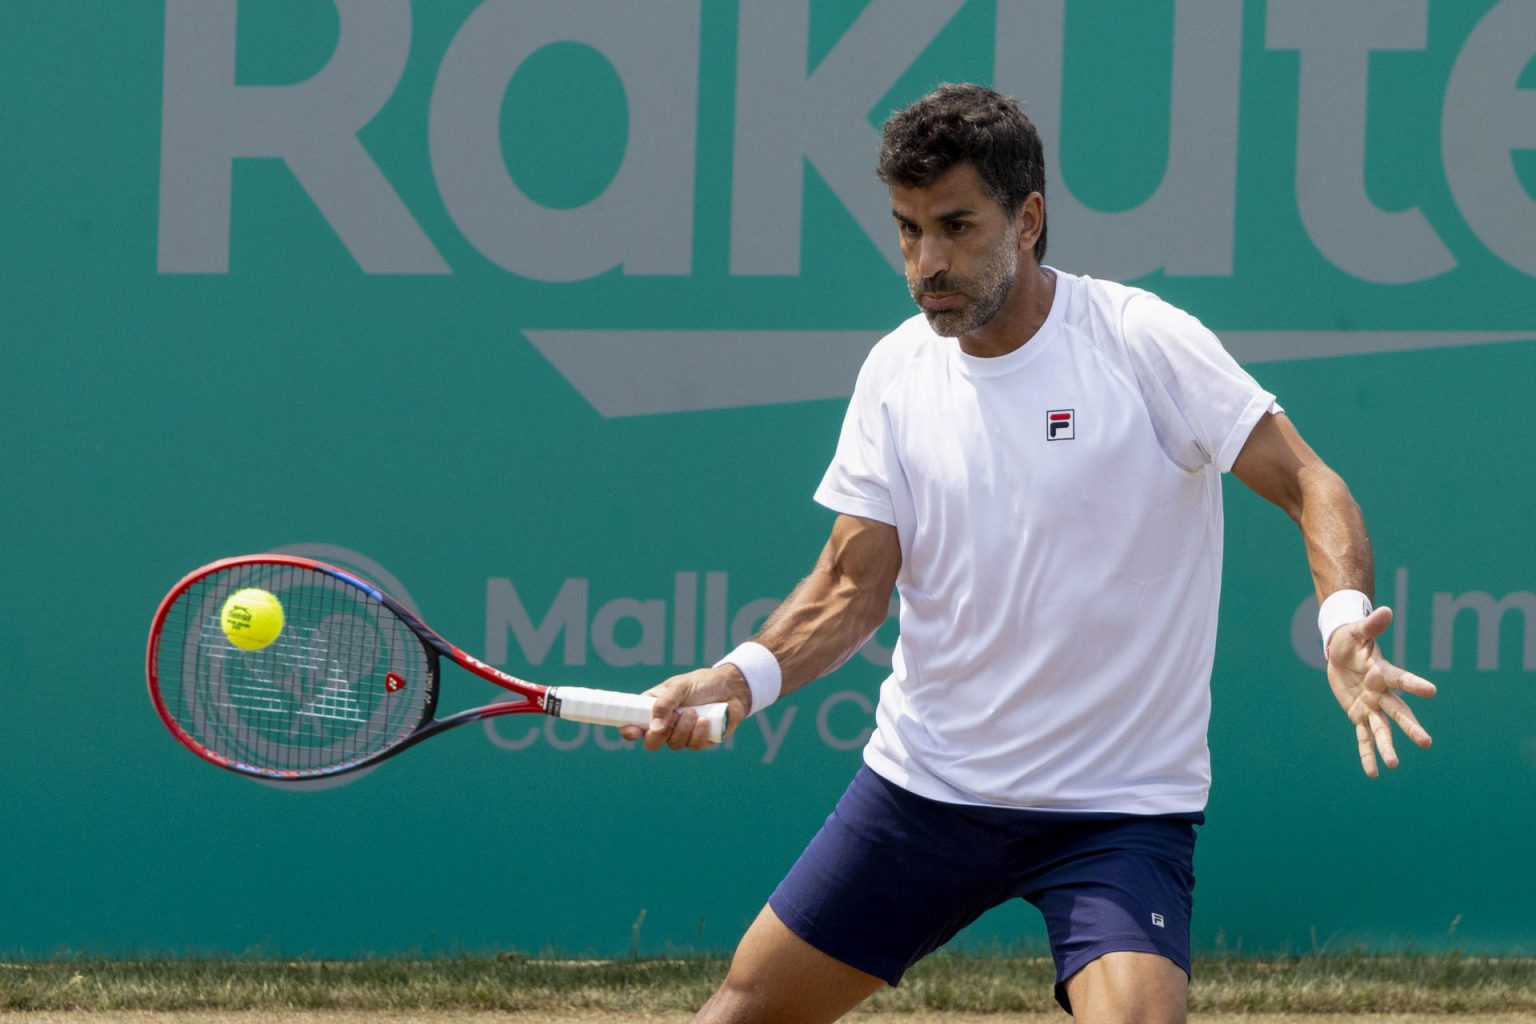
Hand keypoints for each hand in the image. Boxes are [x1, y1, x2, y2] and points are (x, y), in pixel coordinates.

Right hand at [619, 665, 751, 750]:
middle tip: (671, 719)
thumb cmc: (702, 683)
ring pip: (674, 745)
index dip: (629, 731)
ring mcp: (682, 734)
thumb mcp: (680, 686)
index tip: (635, 730)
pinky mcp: (700, 741)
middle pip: (651, 743)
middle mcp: (665, 724)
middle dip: (660, 735)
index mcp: (653, 708)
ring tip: (694, 711)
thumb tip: (653, 728)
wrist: (732, 687)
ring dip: (683, 728)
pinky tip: (705, 720)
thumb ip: (665, 704)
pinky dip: (698, 733)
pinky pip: (693, 746)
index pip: (633, 724)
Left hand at [1325, 606, 1435, 776]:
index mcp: (1383, 673)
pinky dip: (1367, 754)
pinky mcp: (1358, 715)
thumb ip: (1371, 625)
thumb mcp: (1357, 632)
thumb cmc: (1352, 641)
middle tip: (1426, 743)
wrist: (1342, 654)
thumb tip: (1385, 610)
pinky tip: (1372, 773)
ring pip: (1381, 730)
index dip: (1415, 684)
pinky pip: (1363, 737)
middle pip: (1398, 712)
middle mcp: (1382, 694)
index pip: (1401, 679)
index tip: (1432, 690)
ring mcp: (1371, 707)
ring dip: (1387, 747)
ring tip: (1394, 766)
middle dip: (1410, 727)